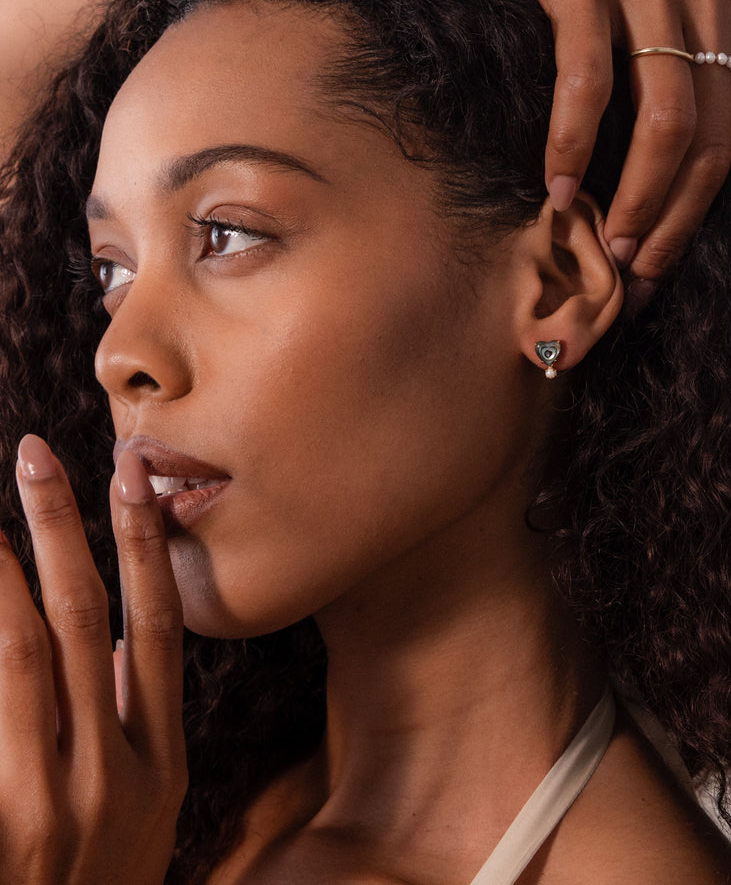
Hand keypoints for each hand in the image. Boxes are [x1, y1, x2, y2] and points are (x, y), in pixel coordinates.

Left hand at [0, 436, 184, 883]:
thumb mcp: (137, 821)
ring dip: (6, 573)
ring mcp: (58, 802)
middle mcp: (117, 770)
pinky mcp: (12, 827)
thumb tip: (107, 654)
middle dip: (67, 530)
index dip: (146, 548)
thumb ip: (125, 734)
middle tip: (38, 456)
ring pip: (28, 654)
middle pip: (92, 620)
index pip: (157, 627)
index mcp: (161, 763)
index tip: (133, 477)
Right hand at [464, 0, 730, 308]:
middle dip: (680, 232)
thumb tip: (684, 183)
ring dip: (637, 204)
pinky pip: (588, 87)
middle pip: (715, 151)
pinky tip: (558, 191)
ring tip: (607, 249)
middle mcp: (714, 4)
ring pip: (666, 128)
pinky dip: (574, 149)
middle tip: (643, 279)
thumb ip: (699, 72)